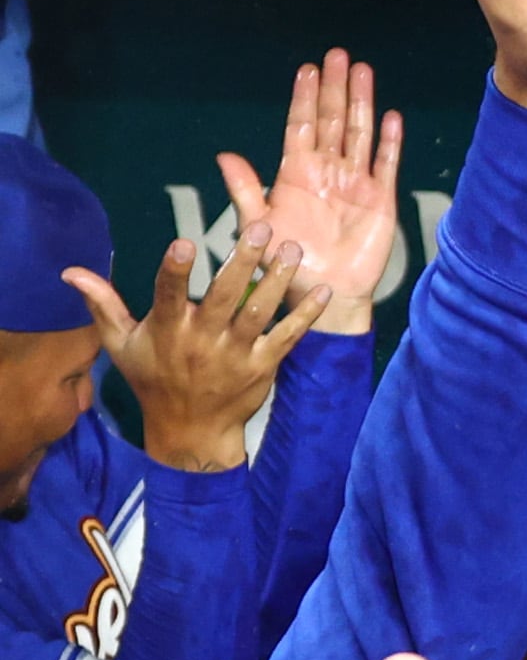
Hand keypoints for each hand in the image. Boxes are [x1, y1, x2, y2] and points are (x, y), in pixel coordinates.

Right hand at [77, 232, 319, 471]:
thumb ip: (102, 304)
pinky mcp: (263, 366)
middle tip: (261, 229)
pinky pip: (288, 337)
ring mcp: (235, 354)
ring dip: (278, 282)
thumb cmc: (152, 379)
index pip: (168, 295)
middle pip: (224, 297)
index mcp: (167, 330)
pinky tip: (323, 291)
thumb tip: (71, 270)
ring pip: (260, 313)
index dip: (176, 270)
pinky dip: (306, 315)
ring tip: (293, 250)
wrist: (190, 430)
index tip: (185, 243)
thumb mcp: (121, 344)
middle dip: (243, 263)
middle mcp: (202, 340)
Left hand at [222, 52, 402, 333]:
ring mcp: (355, 184)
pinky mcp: (381, 200)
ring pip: (359, 134)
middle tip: (338, 55)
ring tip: (363, 71)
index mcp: (296, 174)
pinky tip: (390, 117)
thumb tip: (224, 156)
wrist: (326, 294)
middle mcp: (326, 172)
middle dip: (335, 88)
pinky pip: (386, 164)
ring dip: (361, 103)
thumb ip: (246, 189)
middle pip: (331, 121)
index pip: (300, 126)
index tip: (308, 69)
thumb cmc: (287, 265)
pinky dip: (389, 141)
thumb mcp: (258, 225)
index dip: (304, 97)